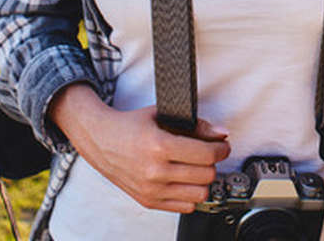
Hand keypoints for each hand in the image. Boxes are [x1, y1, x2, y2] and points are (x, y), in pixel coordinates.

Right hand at [50, 84, 230, 213]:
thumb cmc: (130, 126)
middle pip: (206, 175)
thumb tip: (221, 134)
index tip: (222, 146)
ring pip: (199, 194)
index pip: (206, 155)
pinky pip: (184, 207)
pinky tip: (186, 181)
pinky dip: (190, 195)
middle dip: (214, 163)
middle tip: (210, 155)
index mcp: (159, 146)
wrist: (100, 140)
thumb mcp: (162, 115)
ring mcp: (150, 188)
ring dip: (203, 181)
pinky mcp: (147, 200)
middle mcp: (155, 170)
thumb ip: (196, 125)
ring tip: (198, 169)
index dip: (221, 149)